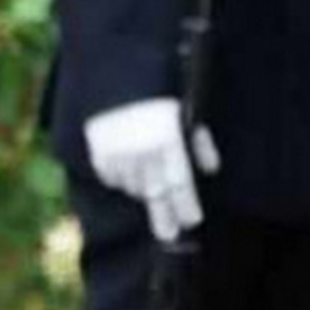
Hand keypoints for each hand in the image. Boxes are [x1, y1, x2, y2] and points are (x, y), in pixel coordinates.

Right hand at [85, 96, 214, 241]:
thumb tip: (210, 170)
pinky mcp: (98, 154)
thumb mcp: (186, 111)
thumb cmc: (158, 90)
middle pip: (155, 195)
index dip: (185, 205)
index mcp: (166, 142)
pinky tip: (128, 169)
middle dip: (163, 217)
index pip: (179, 184)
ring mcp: (118, 156)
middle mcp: (142, 154)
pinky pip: (112, 178)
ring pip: (133, 187)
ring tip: (149, 183)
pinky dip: (121, 178)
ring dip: (144, 190)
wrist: (116, 74)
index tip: (191, 220)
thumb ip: (199, 142)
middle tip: (168, 234)